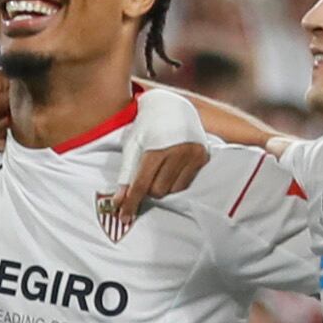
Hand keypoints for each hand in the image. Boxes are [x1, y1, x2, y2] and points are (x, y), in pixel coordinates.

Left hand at [106, 86, 212, 237]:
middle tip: (144, 177)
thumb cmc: (146, 126)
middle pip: (158, 191)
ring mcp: (194, 155)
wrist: (172, 105)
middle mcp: (179, 153)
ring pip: (173, 189)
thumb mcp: (131, 146)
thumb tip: (118, 202)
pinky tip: (170, 168)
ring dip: (161, 187)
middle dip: (147, 190)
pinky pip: (185, 183)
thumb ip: (125, 174)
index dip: (131, 203)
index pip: (142, 185)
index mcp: (157, 149)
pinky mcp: (203, 157)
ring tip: (158, 169)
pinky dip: (174, 182)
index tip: (123, 217)